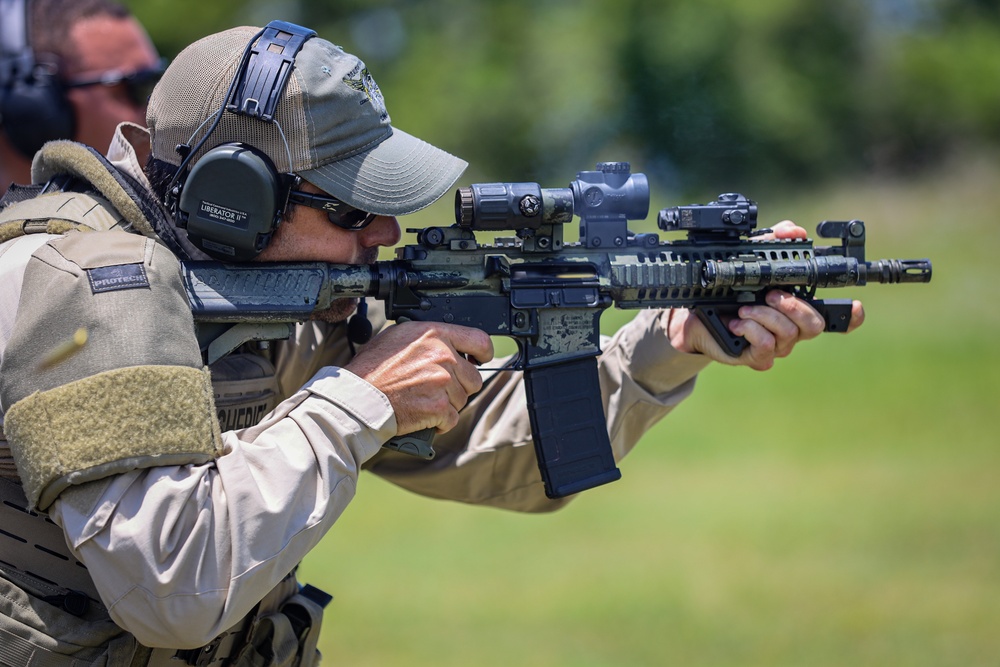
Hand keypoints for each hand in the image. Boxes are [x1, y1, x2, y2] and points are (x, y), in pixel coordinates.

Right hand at [345, 321, 494, 434]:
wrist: (359, 397)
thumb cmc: (373, 368)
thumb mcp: (399, 336)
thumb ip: (428, 339)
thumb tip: (448, 344)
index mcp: (435, 335)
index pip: (479, 340)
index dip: (484, 353)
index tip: (480, 360)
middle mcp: (444, 356)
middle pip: (473, 378)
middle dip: (459, 386)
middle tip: (435, 388)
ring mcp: (443, 383)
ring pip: (463, 400)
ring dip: (447, 404)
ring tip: (422, 400)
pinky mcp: (439, 408)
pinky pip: (452, 419)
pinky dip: (439, 422)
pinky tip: (422, 415)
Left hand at [667, 220, 864, 369]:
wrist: (695, 315)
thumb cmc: (727, 291)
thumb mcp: (748, 259)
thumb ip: (771, 242)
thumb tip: (793, 229)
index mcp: (796, 307)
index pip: (835, 317)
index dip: (851, 316)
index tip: (856, 306)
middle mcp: (791, 328)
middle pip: (815, 325)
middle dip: (794, 306)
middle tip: (771, 294)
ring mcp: (777, 345)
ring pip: (789, 334)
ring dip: (765, 316)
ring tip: (744, 309)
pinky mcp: (757, 357)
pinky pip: (768, 347)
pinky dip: (753, 330)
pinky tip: (738, 323)